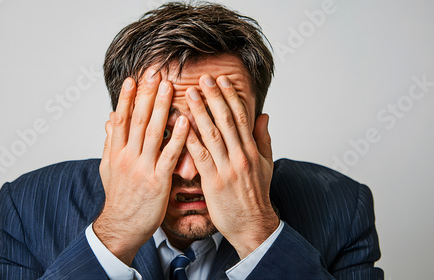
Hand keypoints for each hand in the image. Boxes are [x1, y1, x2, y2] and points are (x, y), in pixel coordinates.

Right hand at [94, 69, 188, 264]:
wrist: (122, 226)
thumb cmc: (119, 196)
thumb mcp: (107, 168)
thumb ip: (110, 142)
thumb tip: (111, 119)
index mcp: (115, 153)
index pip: (121, 120)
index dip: (127, 98)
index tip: (133, 79)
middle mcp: (127, 157)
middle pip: (138, 121)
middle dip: (146, 96)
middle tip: (155, 74)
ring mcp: (143, 168)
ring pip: (153, 133)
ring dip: (161, 108)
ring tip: (169, 88)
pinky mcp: (158, 181)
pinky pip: (169, 156)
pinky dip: (178, 138)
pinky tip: (185, 121)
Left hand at [184, 74, 279, 258]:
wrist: (253, 225)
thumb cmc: (256, 195)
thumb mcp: (267, 164)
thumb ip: (264, 138)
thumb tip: (264, 115)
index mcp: (252, 150)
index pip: (241, 117)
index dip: (230, 96)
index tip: (221, 81)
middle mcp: (240, 156)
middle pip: (226, 120)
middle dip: (213, 97)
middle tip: (202, 79)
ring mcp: (227, 168)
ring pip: (212, 134)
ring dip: (200, 112)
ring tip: (189, 95)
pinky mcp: (213, 182)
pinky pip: (200, 157)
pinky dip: (190, 139)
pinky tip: (180, 126)